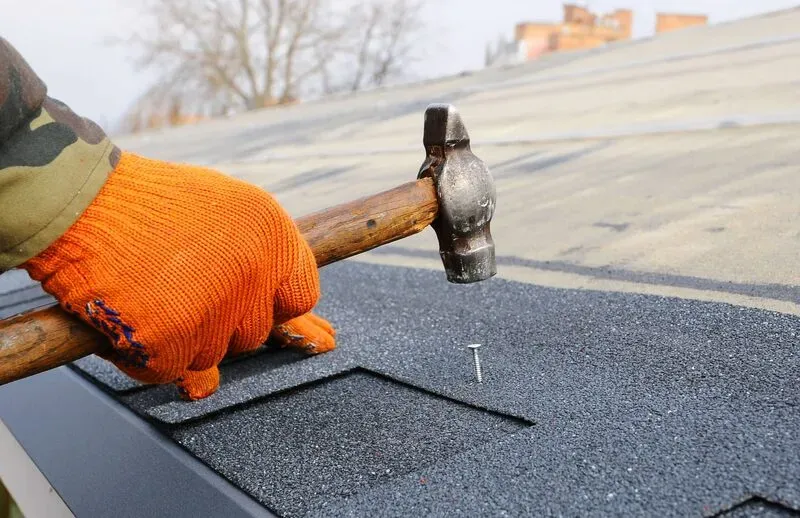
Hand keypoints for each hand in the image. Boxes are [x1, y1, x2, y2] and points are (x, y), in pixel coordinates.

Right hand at [20, 152, 335, 398]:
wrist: (77, 197)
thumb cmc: (146, 205)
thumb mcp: (223, 212)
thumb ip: (259, 266)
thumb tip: (299, 332)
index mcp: (272, 235)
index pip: (299, 297)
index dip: (268, 304)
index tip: (240, 299)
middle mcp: (253, 271)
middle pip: (252, 334)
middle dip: (218, 323)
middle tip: (176, 288)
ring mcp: (213, 307)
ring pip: (210, 357)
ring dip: (179, 339)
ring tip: (147, 293)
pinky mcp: (169, 337)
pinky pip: (168, 370)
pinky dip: (142, 355)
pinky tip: (126, 315)